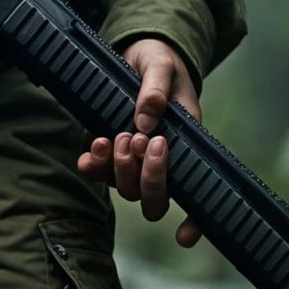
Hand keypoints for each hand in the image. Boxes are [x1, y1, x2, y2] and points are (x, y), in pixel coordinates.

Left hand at [76, 37, 203, 244]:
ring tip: (120, 136)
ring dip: (121, 169)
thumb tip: (145, 120)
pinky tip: (90, 152)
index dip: (194, 222)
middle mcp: (164, 162)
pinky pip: (101, 171)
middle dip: (148, 178)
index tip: (183, 235)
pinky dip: (94, 165)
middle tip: (142, 141)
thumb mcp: (163, 66)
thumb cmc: (162, 63)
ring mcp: (136, 159)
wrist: (138, 53)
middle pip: (156, 200)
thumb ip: (156, 90)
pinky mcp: (112, 150)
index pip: (197, 194)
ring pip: (128, 190)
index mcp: (189, 147)